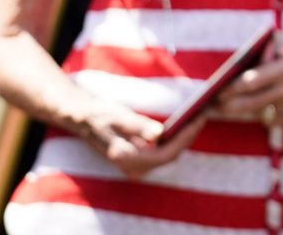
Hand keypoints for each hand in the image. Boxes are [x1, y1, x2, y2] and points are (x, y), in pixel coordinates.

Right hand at [74, 101, 192, 177]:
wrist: (83, 119)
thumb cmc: (99, 114)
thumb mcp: (118, 115)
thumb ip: (138, 126)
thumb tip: (159, 134)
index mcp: (125, 157)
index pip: (164, 155)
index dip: (183, 139)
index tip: (196, 121)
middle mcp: (131, 168)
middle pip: (169, 157)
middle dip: (186, 138)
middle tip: (200, 116)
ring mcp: (135, 167)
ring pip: (168, 156)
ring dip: (182, 139)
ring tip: (195, 119)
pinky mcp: (138, 161)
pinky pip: (162, 154)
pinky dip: (173, 141)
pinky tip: (182, 127)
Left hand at [215, 41, 282, 125]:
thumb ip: (263, 62)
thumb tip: (234, 72)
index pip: (249, 82)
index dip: (229, 89)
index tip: (216, 91)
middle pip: (249, 104)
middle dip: (228, 106)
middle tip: (215, 105)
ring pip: (258, 113)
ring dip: (244, 110)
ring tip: (231, 105)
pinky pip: (271, 120)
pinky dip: (263, 114)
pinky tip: (261, 106)